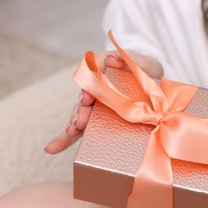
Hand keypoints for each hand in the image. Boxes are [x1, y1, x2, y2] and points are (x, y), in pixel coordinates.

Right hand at [44, 50, 163, 153]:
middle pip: (84, 100)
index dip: (88, 88)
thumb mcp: (144, 63)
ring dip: (73, 124)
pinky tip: (52, 148)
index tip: (87, 98)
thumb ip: (131, 60)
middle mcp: (97, 90)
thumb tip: (112, 60)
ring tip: (70, 133)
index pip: (92, 79)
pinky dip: (65, 139)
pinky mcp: (98, 121)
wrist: (154, 84)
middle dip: (80, 111)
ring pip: (79, 115)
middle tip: (79, 122)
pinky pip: (80, 130)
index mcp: (106, 73)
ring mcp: (96, 107)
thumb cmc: (147, 72)